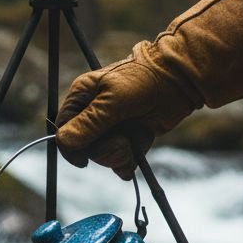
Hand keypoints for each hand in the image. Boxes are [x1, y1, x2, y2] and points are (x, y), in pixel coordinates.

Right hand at [55, 0, 242, 180]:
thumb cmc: (143, 81)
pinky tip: (137, 152)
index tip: (84, 159)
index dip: (72, 147)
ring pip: (104, 156)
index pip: (64, 130)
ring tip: (133, 139)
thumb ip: (88, 124)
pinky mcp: (130, 138)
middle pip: (84, 148)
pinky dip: (129, 161)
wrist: (179, 81)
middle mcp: (94, 113)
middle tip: (121, 140)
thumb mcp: (112, 101)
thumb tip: (64, 142)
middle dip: (104, 149)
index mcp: (82, 97)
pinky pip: (121, 160)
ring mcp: (112, 127)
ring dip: (119, 154)